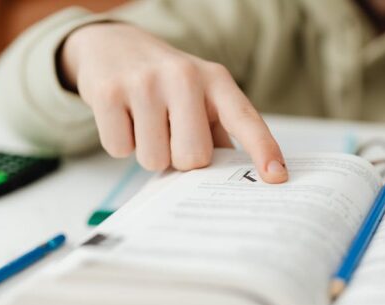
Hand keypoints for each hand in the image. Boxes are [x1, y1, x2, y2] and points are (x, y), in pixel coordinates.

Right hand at [60, 23, 287, 182]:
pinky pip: (120, 150)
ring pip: (154, 160)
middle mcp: (184, 76)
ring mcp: (144, 82)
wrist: (113, 45)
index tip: (277, 176)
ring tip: (146, 123)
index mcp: (216, 81)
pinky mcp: (108, 92)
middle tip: (172, 135)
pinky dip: (121, 143)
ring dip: (149, 152)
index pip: (245, 119)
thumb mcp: (201, 97)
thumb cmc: (167, 83)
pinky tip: (124, 117)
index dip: (263, 149)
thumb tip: (234, 180)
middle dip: (181, 159)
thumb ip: (219, 134)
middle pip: (193, 157)